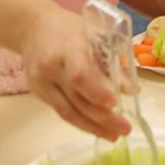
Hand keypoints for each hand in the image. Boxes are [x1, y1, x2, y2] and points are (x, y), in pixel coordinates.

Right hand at [19, 11, 125, 140]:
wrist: (32, 28)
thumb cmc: (69, 29)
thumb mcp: (93, 35)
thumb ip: (112, 62)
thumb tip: (132, 90)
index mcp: (67, 47)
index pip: (79, 75)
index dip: (97, 93)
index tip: (115, 104)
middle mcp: (51, 67)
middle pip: (76, 99)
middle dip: (103, 118)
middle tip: (125, 129)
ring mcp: (41, 82)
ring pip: (67, 112)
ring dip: (93, 127)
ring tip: (113, 136)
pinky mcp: (38, 93)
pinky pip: (62, 112)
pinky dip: (81, 122)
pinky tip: (96, 128)